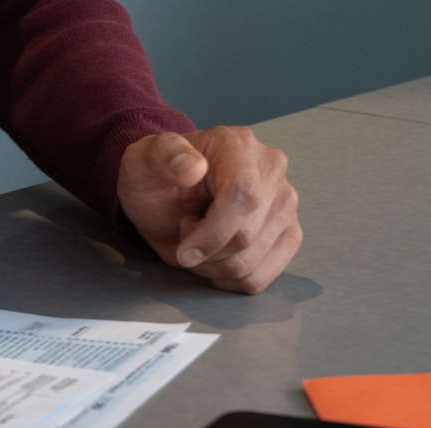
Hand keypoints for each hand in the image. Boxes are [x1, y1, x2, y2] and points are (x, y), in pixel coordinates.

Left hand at [118, 126, 300, 293]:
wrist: (166, 192)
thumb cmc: (155, 177)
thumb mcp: (142, 160)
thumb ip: (163, 156)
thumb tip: (193, 168)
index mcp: (238, 145)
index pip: (243, 196)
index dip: (212, 234)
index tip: (183, 252)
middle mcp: (272, 169)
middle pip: (246, 236)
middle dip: (204, 250)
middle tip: (184, 230)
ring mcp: (285, 202)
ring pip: (251, 262)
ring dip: (213, 266)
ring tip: (198, 239)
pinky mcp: (288, 232)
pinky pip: (261, 276)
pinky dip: (229, 279)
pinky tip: (215, 257)